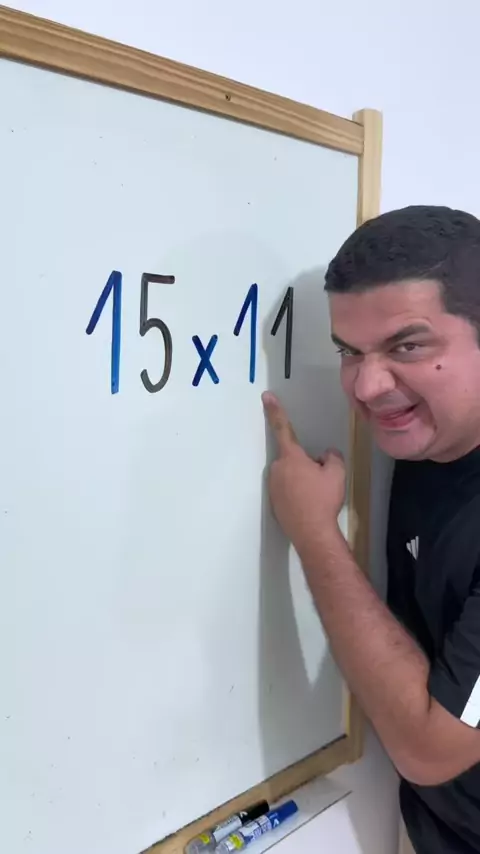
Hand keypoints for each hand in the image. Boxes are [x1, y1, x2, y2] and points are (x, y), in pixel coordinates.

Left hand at [262, 391, 345, 552]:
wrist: (312, 533)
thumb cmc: (323, 499)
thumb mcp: (337, 473)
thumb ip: (332, 456)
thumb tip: (326, 455)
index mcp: (291, 457)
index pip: (283, 428)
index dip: (276, 411)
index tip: (266, 397)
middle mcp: (277, 469)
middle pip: (292, 458)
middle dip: (305, 464)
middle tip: (321, 479)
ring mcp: (273, 487)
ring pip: (290, 475)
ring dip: (301, 480)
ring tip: (316, 496)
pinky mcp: (274, 503)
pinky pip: (287, 491)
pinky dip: (297, 494)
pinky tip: (309, 505)